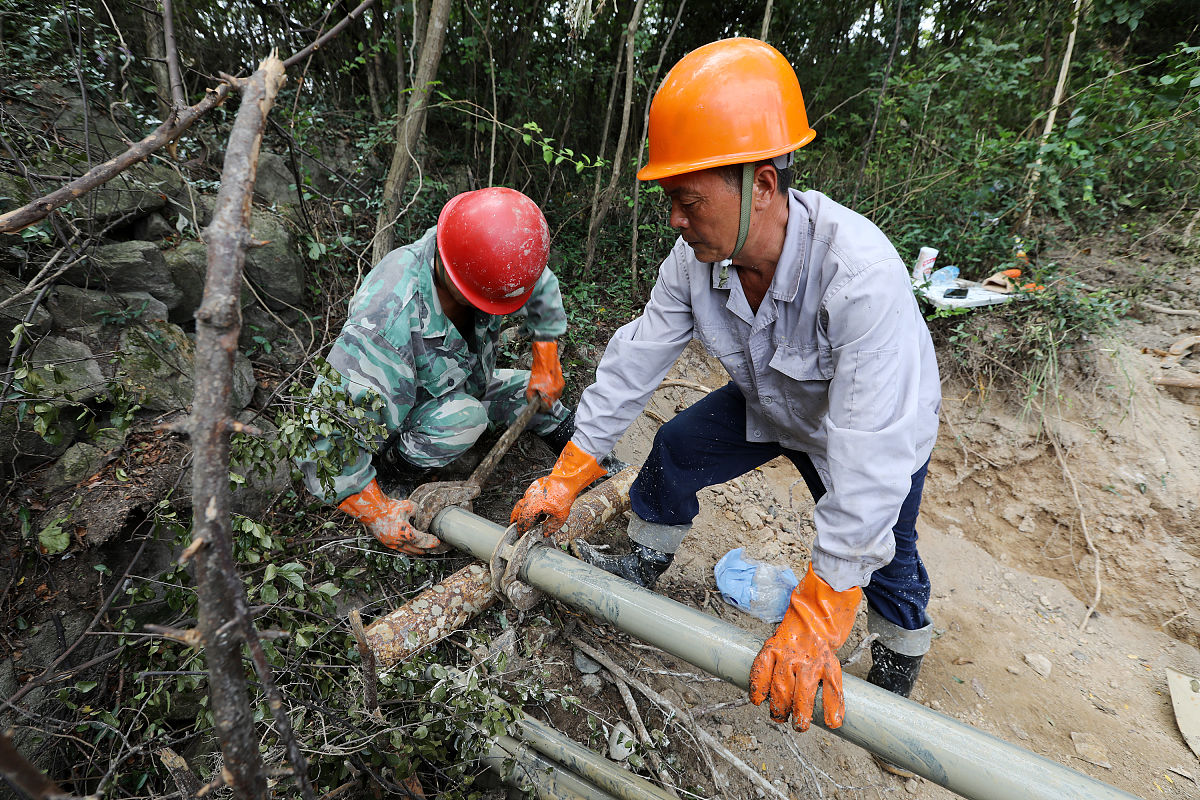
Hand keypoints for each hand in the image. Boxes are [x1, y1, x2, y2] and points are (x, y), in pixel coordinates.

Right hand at [338, 479, 447, 555]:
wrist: (372, 510)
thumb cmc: (389, 507)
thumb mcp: (409, 506)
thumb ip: (419, 511)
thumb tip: (424, 515)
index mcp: (406, 533)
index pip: (422, 541)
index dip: (431, 542)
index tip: (437, 541)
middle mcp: (399, 541)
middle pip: (416, 549)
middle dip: (426, 548)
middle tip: (433, 547)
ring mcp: (391, 543)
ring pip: (407, 551)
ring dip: (416, 551)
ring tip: (423, 551)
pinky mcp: (386, 543)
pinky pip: (399, 549)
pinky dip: (407, 549)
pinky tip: (410, 548)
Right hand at [511, 441, 605, 536]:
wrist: (566, 479)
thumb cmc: (564, 496)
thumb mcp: (560, 517)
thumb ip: (550, 527)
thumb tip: (544, 533)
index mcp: (532, 507)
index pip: (523, 521)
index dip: (522, 529)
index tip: (521, 534)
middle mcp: (528, 498)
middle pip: (517, 511)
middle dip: (515, 520)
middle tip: (515, 526)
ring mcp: (530, 491)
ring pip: (522, 503)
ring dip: (523, 512)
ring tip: (532, 520)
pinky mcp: (534, 486)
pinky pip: (528, 497)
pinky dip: (530, 504)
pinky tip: (539, 509)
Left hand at [526, 339, 564, 405]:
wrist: (546, 360)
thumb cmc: (539, 372)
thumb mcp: (530, 387)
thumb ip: (530, 397)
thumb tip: (531, 403)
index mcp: (549, 396)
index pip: (546, 408)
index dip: (540, 409)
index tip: (537, 408)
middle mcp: (557, 393)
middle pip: (550, 402)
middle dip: (544, 400)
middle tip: (538, 396)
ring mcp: (561, 388)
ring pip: (554, 396)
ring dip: (548, 395)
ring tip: (542, 388)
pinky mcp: (562, 383)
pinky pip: (557, 390)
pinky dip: (552, 389)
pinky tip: (547, 383)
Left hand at [748, 563, 860, 730]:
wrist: (825, 600)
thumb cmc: (803, 617)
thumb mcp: (783, 631)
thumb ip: (778, 652)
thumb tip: (771, 677)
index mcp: (775, 645)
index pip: (760, 671)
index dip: (757, 688)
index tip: (756, 701)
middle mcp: (790, 655)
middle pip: (779, 688)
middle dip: (778, 707)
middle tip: (779, 717)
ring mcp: (811, 660)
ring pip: (801, 694)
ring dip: (800, 714)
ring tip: (800, 726)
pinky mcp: (830, 663)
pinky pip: (831, 690)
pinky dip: (832, 708)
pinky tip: (833, 721)